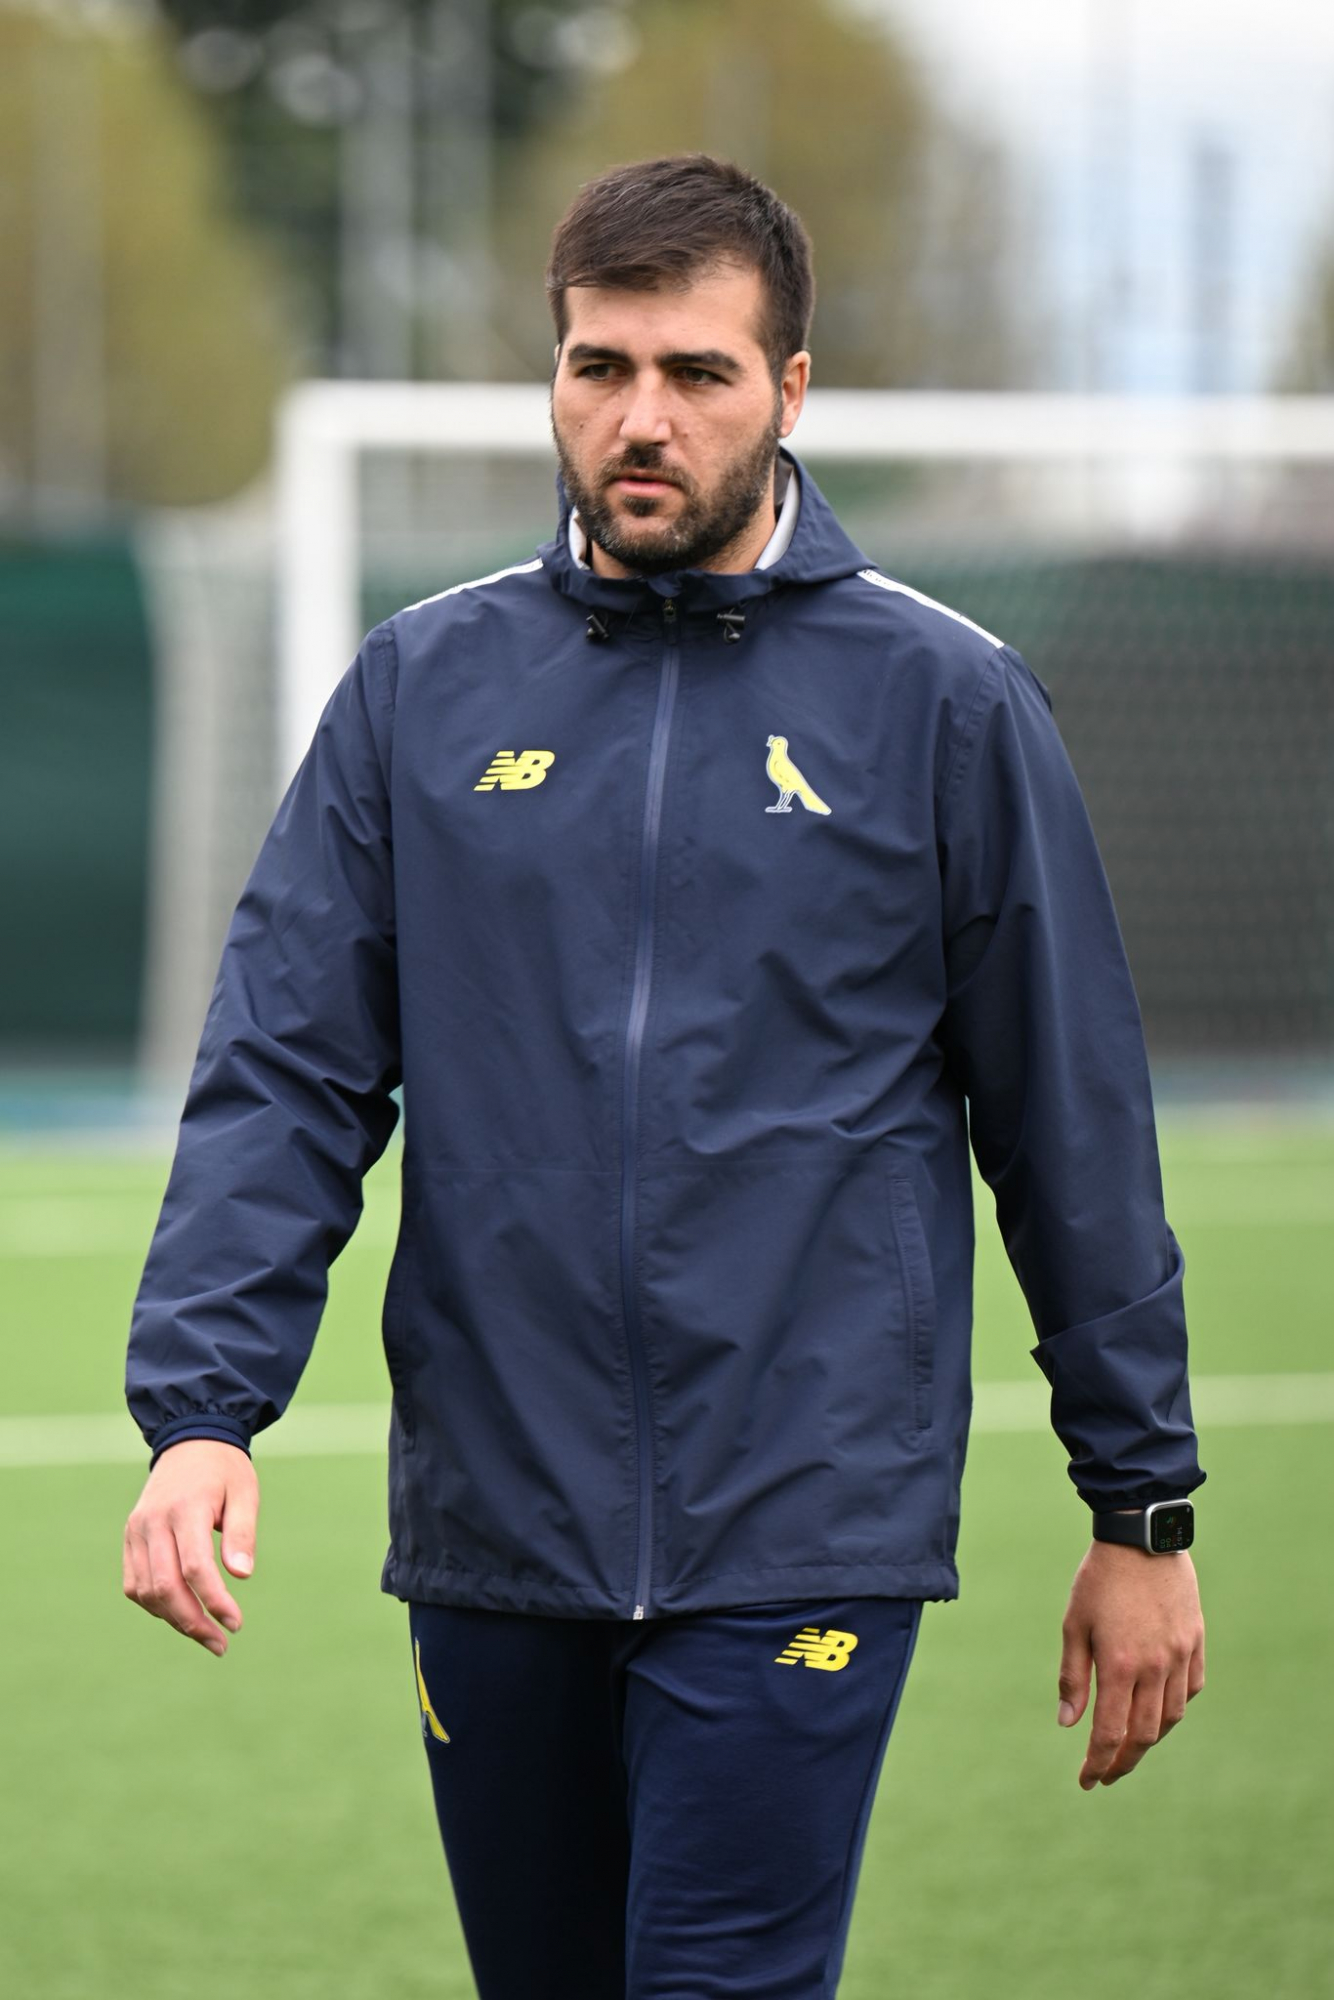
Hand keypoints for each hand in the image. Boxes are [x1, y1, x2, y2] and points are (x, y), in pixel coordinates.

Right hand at [123, 1440, 258, 1656]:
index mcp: (186, 1508)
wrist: (190, 1442)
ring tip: (206, 1634)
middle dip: (193, 1623)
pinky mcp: (129, 1537)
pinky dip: (155, 1605)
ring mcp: (136, 1530)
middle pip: (165, 1586)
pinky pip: (134, 1583)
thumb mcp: (245, 1493)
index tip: (236, 1624)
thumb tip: (242, 1576)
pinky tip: (181, 1614)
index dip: (214, 1601)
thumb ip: (242, 1534)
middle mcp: (154, 1521)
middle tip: (221, 1644)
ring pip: (145, 1590)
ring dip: (173, 1620)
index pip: (195, 1567)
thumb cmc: (225, 1471)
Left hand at [1058, 1539, 1203, 1788]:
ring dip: (1149, 1739)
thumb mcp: (1074, 1624)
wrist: (1142, 1537)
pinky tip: (1159, 1711)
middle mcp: (1155, 1667)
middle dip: (1123, 1762)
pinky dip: (1174, 1708)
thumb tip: (1068, 1724)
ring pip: (1170, 1718)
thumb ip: (1073, 1677)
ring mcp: (1180, 1656)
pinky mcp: (1196, 1642)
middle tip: (1106, 1774)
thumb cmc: (1099, 1578)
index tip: (1087, 1781)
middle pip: (1144, 1735)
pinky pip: (1190, 1690)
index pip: (1110, 1733)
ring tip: (1129, 1747)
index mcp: (1119, 1664)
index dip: (1098, 1763)